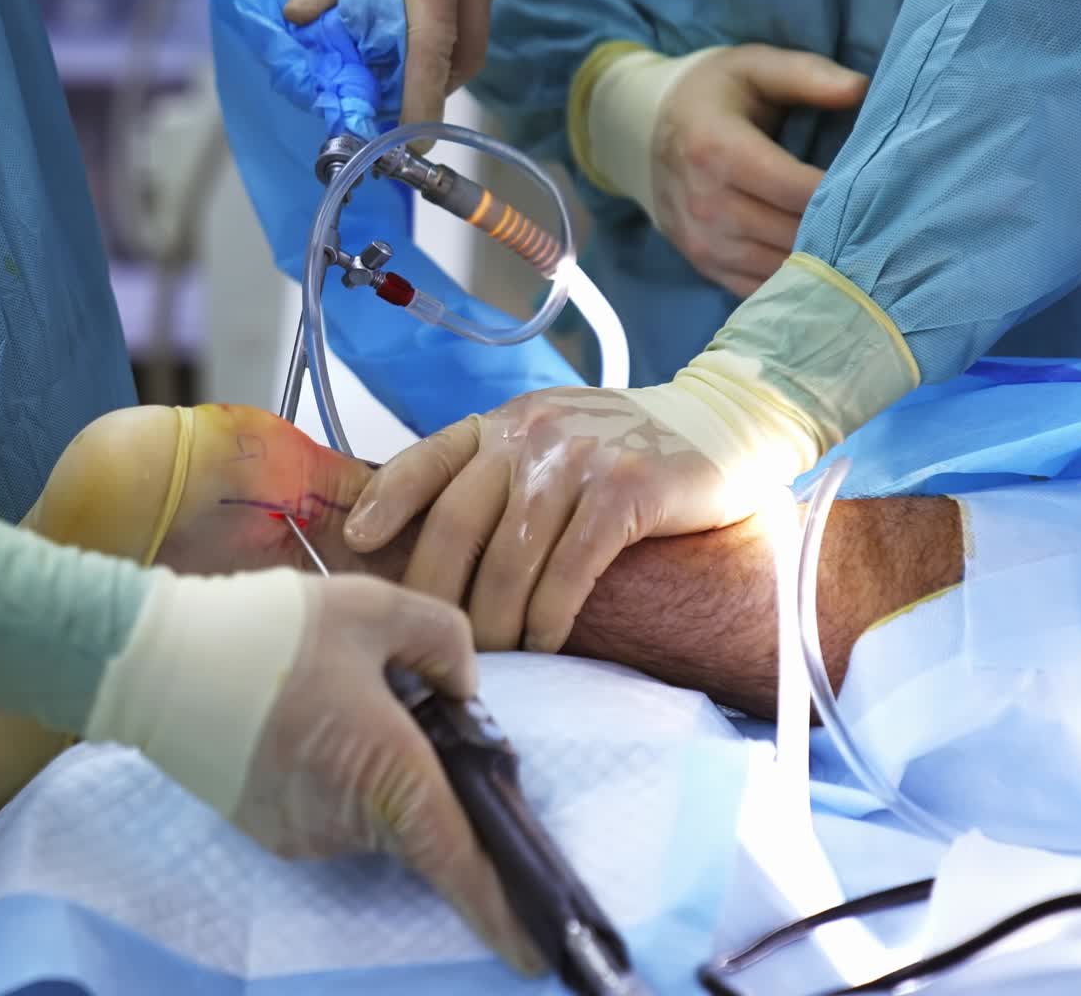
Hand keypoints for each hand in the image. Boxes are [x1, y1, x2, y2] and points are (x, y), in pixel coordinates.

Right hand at [0, 509, 539, 975]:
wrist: (156, 662)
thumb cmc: (274, 633)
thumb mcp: (375, 607)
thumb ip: (442, 641)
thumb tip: (465, 690)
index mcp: (390, 770)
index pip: (458, 859)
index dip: (503, 909)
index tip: (540, 957)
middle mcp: (351, 821)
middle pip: (423, 825)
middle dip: (442, 784)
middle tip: (423, 707)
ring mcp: (305, 834)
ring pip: (378, 813)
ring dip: (388, 773)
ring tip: (356, 696)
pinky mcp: (271, 830)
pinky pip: (336, 810)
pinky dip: (348, 777)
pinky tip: (320, 718)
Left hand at [284, 0, 525, 123]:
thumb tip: (304, 21)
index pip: (435, 39)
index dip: (422, 96)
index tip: (410, 142)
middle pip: (466, 49)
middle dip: (430, 81)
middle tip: (387, 94)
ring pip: (477, 28)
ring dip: (441, 48)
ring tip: (396, 43)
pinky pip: (483, 0)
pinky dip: (452, 15)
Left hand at [343, 387, 728, 653]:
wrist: (724, 421)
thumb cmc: (627, 445)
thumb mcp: (553, 437)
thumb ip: (501, 473)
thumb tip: (438, 542)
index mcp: (504, 424)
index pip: (427, 459)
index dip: (385, 502)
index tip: (356, 542)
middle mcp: (532, 435)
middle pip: (457, 524)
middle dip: (436, 593)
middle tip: (429, 644)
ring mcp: (580, 460)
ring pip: (511, 558)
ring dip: (494, 620)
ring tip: (489, 659)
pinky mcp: (627, 490)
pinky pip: (571, 568)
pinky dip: (550, 616)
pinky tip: (544, 643)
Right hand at [651, 45, 865, 294]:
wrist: (637, 134)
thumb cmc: (710, 96)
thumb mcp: (752, 66)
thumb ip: (807, 75)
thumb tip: (861, 90)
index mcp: (718, 151)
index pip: (798, 190)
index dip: (847, 194)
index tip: (888, 187)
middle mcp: (705, 204)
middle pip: (792, 235)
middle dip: (842, 232)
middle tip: (889, 222)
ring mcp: (701, 242)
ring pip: (779, 268)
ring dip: (823, 264)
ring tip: (864, 247)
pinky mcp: (703, 265)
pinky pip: (759, 289)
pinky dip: (795, 282)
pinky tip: (827, 268)